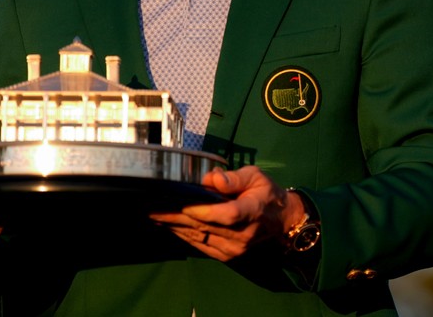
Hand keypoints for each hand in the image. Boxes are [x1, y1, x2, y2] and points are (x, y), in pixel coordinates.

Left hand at [150, 166, 304, 260]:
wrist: (281, 220)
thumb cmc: (266, 193)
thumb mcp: (256, 177)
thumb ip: (234, 178)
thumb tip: (211, 179)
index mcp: (252, 212)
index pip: (225, 214)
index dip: (200, 211)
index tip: (177, 204)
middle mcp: (242, 235)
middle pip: (204, 226)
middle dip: (175, 217)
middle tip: (151, 207)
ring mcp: (234, 249)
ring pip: (199, 238)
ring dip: (174, 227)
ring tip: (153, 216)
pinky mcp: (227, 256)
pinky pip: (201, 246)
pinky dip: (184, 235)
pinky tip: (169, 227)